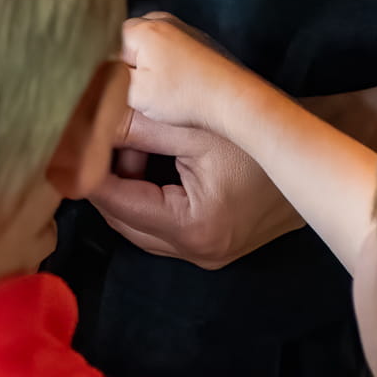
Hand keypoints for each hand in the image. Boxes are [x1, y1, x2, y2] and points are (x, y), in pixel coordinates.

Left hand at [89, 108, 305, 268]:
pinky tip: (150, 157)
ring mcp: (208, 254)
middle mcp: (198, 253)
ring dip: (126, 185)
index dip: (87, 170)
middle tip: (93, 135)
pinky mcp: (213, 245)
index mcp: (193, 228)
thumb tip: (84, 122)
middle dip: (104, 177)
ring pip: (139, 224)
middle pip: (123, 219)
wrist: (313, 156)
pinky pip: (162, 224)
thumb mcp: (194, 126)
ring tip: (131, 140)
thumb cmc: (260, 136)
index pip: (117, 202)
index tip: (63, 141)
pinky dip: (147, 194)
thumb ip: (136, 126)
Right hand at [117, 13, 267, 139]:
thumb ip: (108, 79)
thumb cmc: (188, 96)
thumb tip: (94, 74)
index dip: (112, 72)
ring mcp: (184, 30)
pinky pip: (172, 54)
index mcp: (142, 28)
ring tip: (166, 94)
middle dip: (131, 71)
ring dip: (152, 72)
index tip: (122, 91)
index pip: (108, 46)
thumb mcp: (135, 93)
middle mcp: (162, 21)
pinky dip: (171, 70)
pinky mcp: (199, 43)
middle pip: (130, 47)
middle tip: (144, 95)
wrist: (234, 99)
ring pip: (151, 51)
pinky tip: (179, 90)